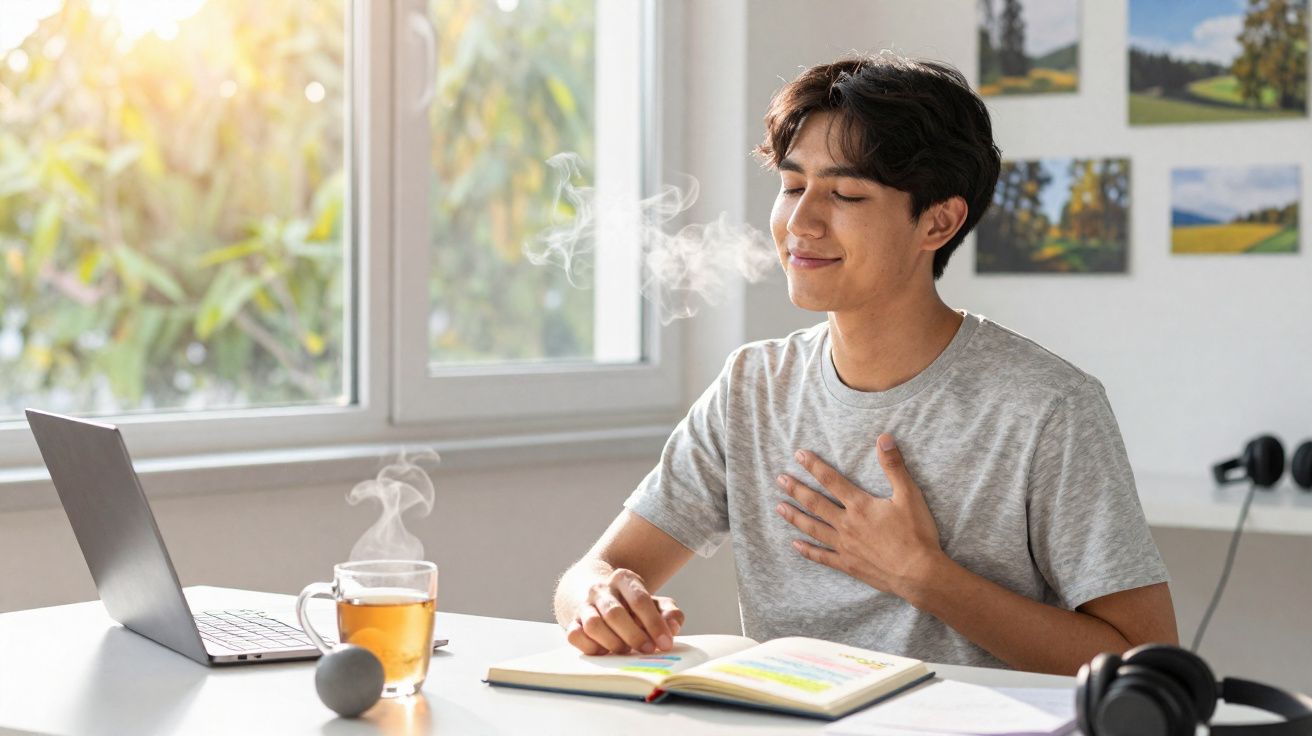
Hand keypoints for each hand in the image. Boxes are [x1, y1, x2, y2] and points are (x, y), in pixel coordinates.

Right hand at [565, 568, 683, 654]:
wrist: (601, 599)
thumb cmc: (634, 607)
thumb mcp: (656, 604)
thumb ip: (669, 613)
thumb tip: (673, 627)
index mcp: (623, 578)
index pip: (639, 600)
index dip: (654, 624)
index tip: (665, 643)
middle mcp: (600, 589)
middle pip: (615, 613)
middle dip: (634, 636)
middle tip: (648, 650)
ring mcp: (584, 606)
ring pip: (593, 625)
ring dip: (612, 643)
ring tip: (626, 650)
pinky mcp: (572, 622)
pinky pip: (575, 636)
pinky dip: (591, 647)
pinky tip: (605, 651)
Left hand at [774, 433, 946, 600]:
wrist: (920, 573)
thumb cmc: (916, 534)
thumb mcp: (909, 495)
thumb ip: (894, 466)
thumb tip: (884, 437)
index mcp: (860, 505)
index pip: (831, 480)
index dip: (814, 466)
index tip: (798, 455)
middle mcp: (847, 524)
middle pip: (815, 503)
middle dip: (796, 489)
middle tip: (780, 479)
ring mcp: (845, 546)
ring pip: (813, 528)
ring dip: (795, 517)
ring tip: (779, 507)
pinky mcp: (848, 564)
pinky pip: (822, 557)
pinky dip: (807, 550)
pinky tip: (795, 545)